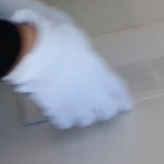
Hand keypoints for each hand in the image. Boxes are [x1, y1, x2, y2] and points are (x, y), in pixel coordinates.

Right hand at [6, 14, 132, 128]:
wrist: (37, 54)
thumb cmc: (61, 40)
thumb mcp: (81, 41)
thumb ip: (88, 56)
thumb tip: (85, 58)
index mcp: (102, 74)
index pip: (120, 92)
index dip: (123, 99)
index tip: (126, 105)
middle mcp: (93, 94)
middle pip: (107, 111)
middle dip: (106, 109)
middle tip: (102, 107)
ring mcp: (75, 106)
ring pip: (87, 121)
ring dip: (85, 115)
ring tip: (80, 110)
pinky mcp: (57, 112)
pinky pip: (65, 123)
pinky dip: (64, 119)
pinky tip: (62, 113)